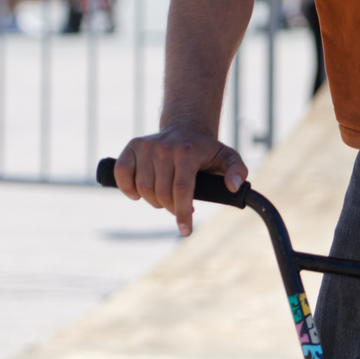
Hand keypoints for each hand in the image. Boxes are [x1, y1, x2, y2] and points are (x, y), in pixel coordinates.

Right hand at [111, 126, 245, 237]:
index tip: (185, 230)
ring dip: (153, 201)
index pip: (182, 189)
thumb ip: (237, 171)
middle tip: (177, 207)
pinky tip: (137, 194)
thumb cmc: (207, 150)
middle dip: (170, 208)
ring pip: (142, 188)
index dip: (183, 213)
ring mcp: (147, 146)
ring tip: (164, 198)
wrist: (186, 127)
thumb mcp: (228, 158)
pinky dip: (127, 189)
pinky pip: (122, 174)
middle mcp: (165, 147)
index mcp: (188, 152)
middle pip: (162, 193)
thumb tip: (233, 187)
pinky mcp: (133, 146)